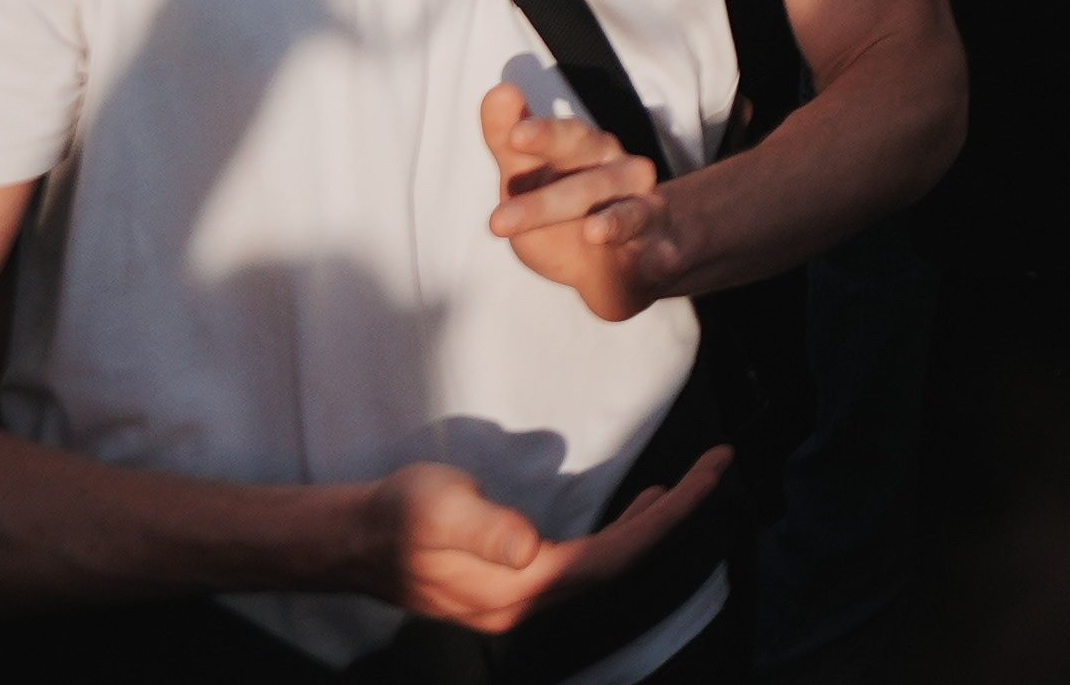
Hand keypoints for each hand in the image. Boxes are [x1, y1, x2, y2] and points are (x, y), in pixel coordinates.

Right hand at [359, 452, 723, 637]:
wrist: (352, 540)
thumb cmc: (397, 515)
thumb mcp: (439, 509)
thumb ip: (485, 529)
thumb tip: (529, 547)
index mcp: (521, 587)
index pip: (616, 556)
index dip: (672, 516)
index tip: (714, 472)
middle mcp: (527, 603)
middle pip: (621, 563)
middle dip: (675, 516)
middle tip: (718, 466)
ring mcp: (519, 600)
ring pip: (604, 567)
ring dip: (648, 528)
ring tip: (684, 488)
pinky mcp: (512, 586)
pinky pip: (583, 566)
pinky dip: (617, 536)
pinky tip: (628, 515)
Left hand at [477, 72, 685, 320]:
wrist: (620, 257)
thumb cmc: (565, 207)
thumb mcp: (528, 177)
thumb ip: (507, 140)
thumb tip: (498, 90)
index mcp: (589, 151)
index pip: (566, 138)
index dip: (543, 135)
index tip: (514, 136)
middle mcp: (622, 174)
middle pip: (589, 183)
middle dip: (546, 203)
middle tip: (497, 221)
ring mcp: (644, 212)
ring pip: (629, 215)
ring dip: (613, 223)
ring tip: (593, 232)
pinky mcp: (659, 253)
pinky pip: (661, 252)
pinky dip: (661, 254)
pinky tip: (660, 259)